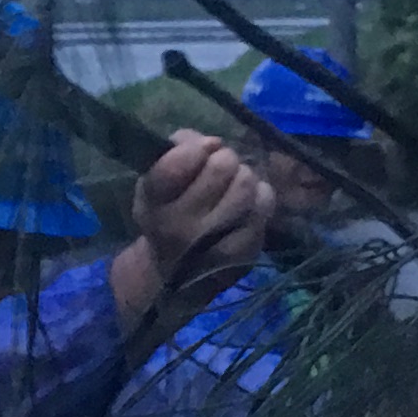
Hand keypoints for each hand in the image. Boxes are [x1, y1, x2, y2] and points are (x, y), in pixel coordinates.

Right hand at [109, 132, 271, 321]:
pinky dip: (259, 196)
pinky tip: (247, 205)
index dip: (195, 148)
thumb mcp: (155, 183)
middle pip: (221, 167)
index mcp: (153, 204)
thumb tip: (211, 142)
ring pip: (246, 183)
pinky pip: (264, 205)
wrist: (173, 274)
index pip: (175, 165)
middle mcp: (181, 227)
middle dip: (224, 159)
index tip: (202, 150)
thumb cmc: (165, 215)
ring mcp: (214, 243)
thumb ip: (177, 152)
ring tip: (234, 185)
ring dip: (243, 176)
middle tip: (220, 168)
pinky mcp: (244, 252)